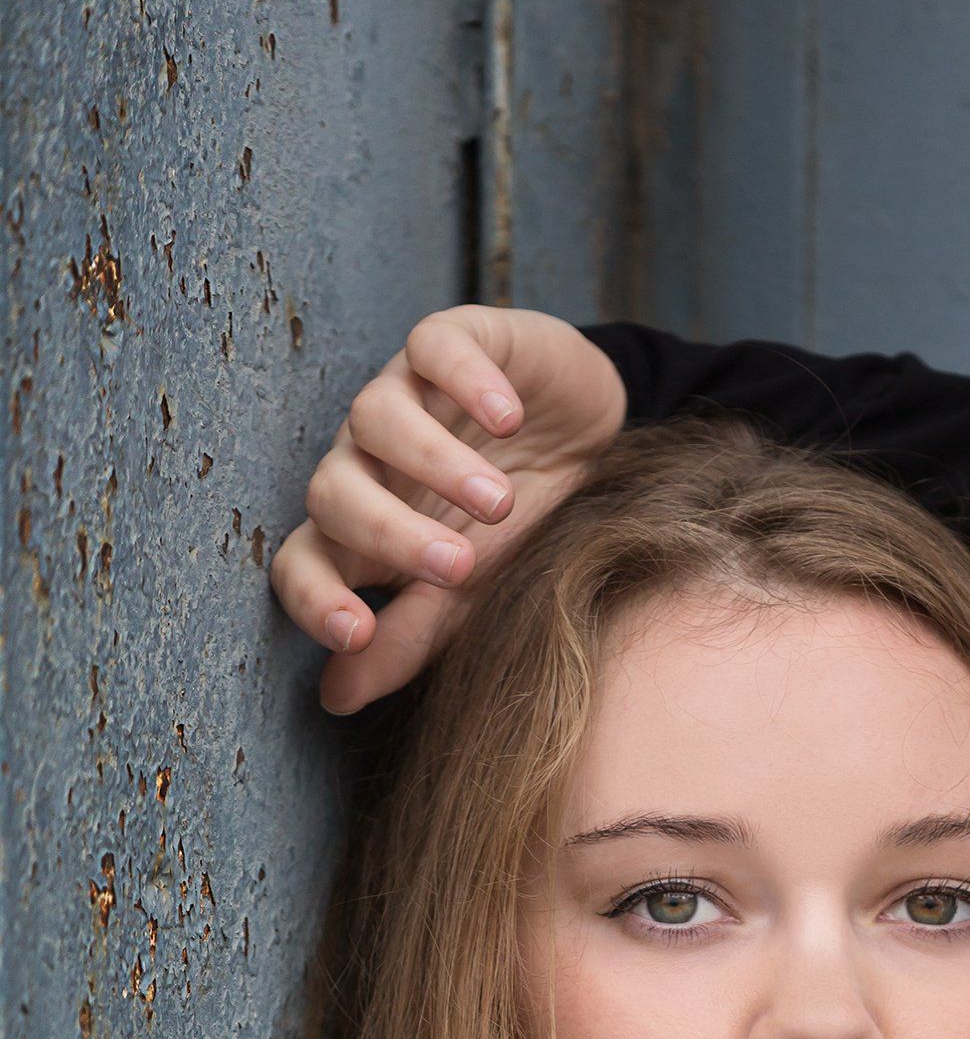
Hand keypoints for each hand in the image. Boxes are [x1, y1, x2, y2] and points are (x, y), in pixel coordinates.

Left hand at [269, 304, 627, 713]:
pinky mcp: (452, 340)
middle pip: (332, 492)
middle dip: (389, 533)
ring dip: (435, 464)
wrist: (596, 446)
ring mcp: (405, 395)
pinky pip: (432, 348)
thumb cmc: (526, 529)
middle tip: (459, 565)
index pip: (304, 562)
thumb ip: (409, 638)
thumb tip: (334, 698)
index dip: (314, 598)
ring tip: (500, 502)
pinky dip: (466, 383)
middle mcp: (366, 462)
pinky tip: (508, 420)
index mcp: (361, 533)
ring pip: (377, 418)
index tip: (357, 631)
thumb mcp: (476, 595)